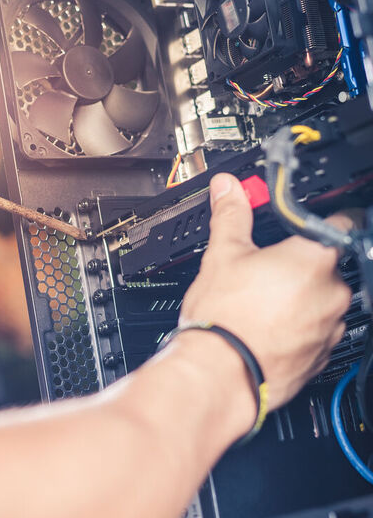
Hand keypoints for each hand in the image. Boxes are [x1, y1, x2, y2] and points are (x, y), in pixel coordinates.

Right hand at [179, 173, 351, 410]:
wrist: (220, 373)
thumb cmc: (225, 317)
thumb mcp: (223, 254)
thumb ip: (231, 215)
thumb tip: (228, 188)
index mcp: (313, 259)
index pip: (340, 224)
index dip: (323, 221)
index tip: (311, 224)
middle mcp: (332, 292)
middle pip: (325, 267)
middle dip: (299, 267)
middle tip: (265, 272)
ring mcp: (331, 327)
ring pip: (321, 301)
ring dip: (300, 299)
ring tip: (261, 304)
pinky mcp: (324, 356)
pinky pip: (317, 332)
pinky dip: (298, 328)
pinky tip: (267, 327)